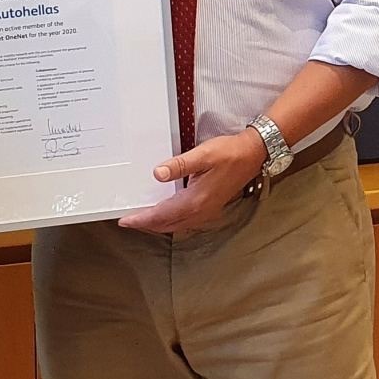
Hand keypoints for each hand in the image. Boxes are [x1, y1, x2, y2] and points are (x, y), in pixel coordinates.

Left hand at [117, 129, 266, 234]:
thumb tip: (157, 174)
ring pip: (177, 225)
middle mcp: (201, 211)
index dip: (142, 219)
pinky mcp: (211, 207)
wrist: (253, 154)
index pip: (162, 215)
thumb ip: (179, 165)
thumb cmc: (229, 153)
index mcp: (196, 200)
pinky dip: (172, 221)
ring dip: (159, 225)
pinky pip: (186, 221)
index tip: (125, 220)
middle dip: (147, 225)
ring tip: (143, 219)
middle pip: (167, 225)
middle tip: (129, 221)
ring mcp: (207, 212)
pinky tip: (167, 213)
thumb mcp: (202, 155)